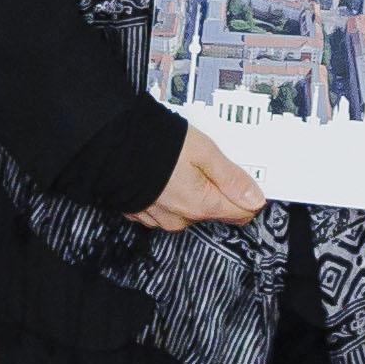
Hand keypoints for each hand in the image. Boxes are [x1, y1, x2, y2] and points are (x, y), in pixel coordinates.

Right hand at [133, 125, 268, 234]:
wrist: (108, 143)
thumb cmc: (154, 143)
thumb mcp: (204, 151)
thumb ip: (231, 177)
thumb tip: (256, 199)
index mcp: (201, 205)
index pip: (242, 213)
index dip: (248, 194)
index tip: (244, 175)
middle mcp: (181, 220)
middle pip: (216, 211)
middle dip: (218, 189)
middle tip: (208, 161)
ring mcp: (160, 220)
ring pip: (191, 210)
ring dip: (193, 191)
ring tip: (181, 163)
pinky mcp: (143, 214)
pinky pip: (168, 208)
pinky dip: (171, 193)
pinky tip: (164, 174)